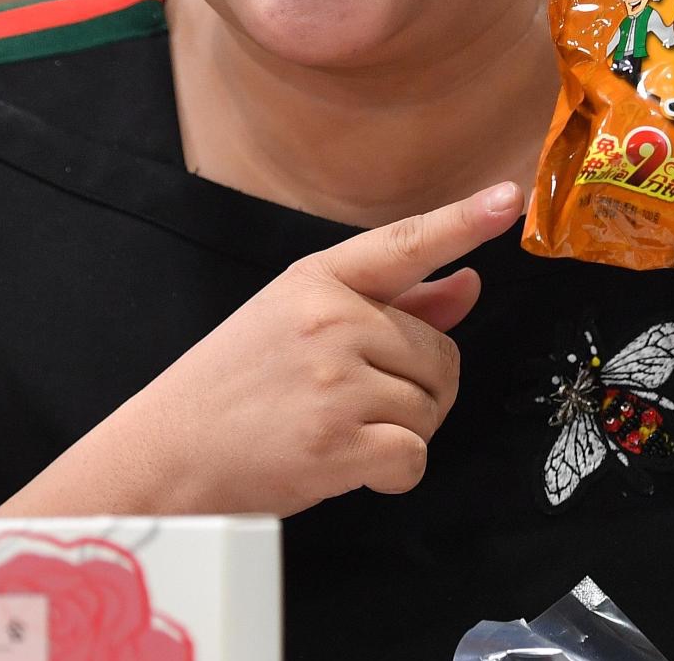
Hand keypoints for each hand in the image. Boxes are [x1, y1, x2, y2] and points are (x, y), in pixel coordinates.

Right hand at [15, 181, 522, 518]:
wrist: (163, 457)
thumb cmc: (230, 391)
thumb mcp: (294, 326)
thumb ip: (389, 306)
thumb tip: (466, 288)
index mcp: (316, 281)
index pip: (403, 244)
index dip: (462, 222)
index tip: (510, 198)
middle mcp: (329, 319)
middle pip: (439, 356)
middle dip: (415, 391)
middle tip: (353, 407)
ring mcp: (334, 380)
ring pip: (430, 409)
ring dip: (401, 434)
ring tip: (336, 433)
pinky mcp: (338, 442)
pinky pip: (414, 457)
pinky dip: (393, 476)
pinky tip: (350, 469)